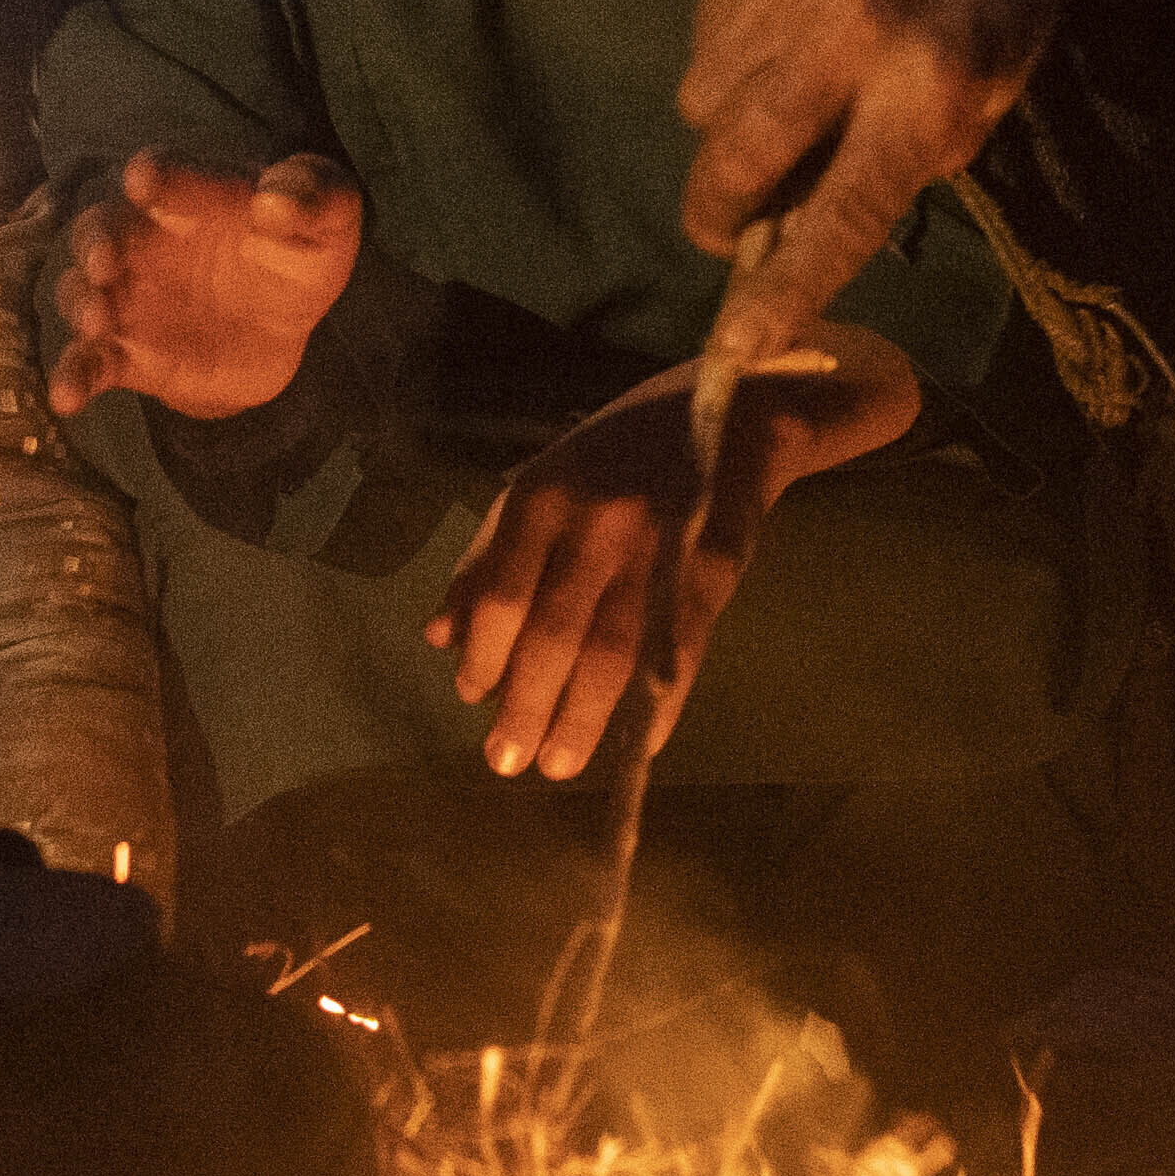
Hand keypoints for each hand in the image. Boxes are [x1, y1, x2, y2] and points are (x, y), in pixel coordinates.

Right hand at [52, 150, 358, 421]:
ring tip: (96, 321)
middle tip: (104, 261)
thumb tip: (274, 203)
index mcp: (193, 192)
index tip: (145, 179)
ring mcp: (128, 295)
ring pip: (84, 290)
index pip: (168, 173)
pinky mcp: (125, 351)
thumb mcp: (328, 220)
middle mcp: (145, 237)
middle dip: (97, 241)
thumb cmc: (297, 252)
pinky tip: (67, 397)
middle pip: (104, 227)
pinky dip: (73, 376)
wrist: (278, 327)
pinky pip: (90, 361)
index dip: (158, 176)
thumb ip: (312, 197)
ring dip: (81, 302)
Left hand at [427, 333, 916, 782]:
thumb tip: (441, 636)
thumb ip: (488, 557)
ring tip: (559, 766)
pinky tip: (639, 746)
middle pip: (555, 632)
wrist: (733, 410)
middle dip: (527, 705)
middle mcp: (598, 521)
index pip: (505, 592)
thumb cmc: (617, 454)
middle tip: (508, 763)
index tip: (472, 701)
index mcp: (546, 496)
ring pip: (614, 651)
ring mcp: (661, 547)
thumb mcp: (542, 483)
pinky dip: (660, 705)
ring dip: (584, 718)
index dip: (486, 654)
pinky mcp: (715, 570)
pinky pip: (680, 652)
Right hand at [668, 0, 1066, 351]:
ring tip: (785, 90)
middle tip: (725, 228)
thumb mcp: (988, 87)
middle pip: (741, 158)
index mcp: (931, 87)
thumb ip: (909, 159)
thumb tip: (804, 229)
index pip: (847, 212)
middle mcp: (851, 37)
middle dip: (717, 214)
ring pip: (705, 103)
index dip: (788, 289)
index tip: (737, 349)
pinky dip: (728, 56)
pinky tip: (780, 26)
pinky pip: (702, 39)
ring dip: (730, 124)